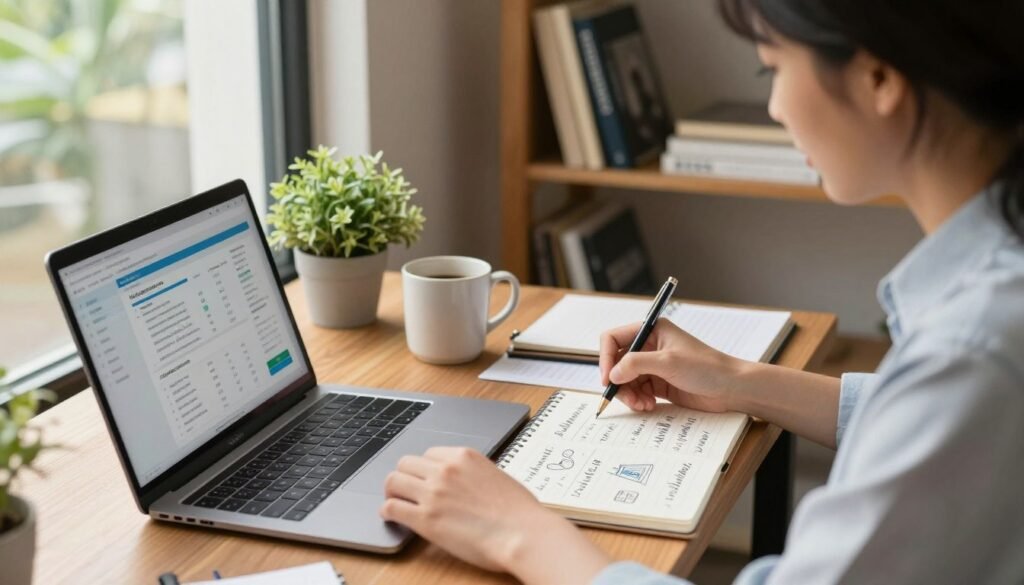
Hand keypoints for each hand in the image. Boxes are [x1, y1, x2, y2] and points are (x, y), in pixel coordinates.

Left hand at [380, 446, 609, 582]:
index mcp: (464, 456)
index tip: (423, 478)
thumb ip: (473, 473)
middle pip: (406, 463)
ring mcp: (433, 493)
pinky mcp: (425, 518)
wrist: (523, 533)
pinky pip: (392, 508)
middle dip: (404, 476)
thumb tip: (464, 482)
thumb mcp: (496, 476)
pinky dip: (388, 512)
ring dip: (392, 491)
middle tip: (404, 489)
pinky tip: (393, 517)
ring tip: (395, 501)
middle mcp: (445, 469)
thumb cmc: (519, 511)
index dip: (424, 468)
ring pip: (393, 481)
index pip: (428, 454)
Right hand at [599, 318, 741, 412]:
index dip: (605, 358)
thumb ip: (636, 364)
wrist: (731, 388)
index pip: (613, 339)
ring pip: (625, 380)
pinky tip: (648, 405)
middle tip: (626, 398)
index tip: (607, 379)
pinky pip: (637, 391)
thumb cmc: (706, 367)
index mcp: (651, 330)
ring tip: (642, 405)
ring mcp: (653, 366)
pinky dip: (638, 400)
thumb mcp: (668, 362)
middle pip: (616, 363)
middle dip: (618, 382)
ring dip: (628, 394)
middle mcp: (649, 346)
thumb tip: (612, 374)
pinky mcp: (659, 383)